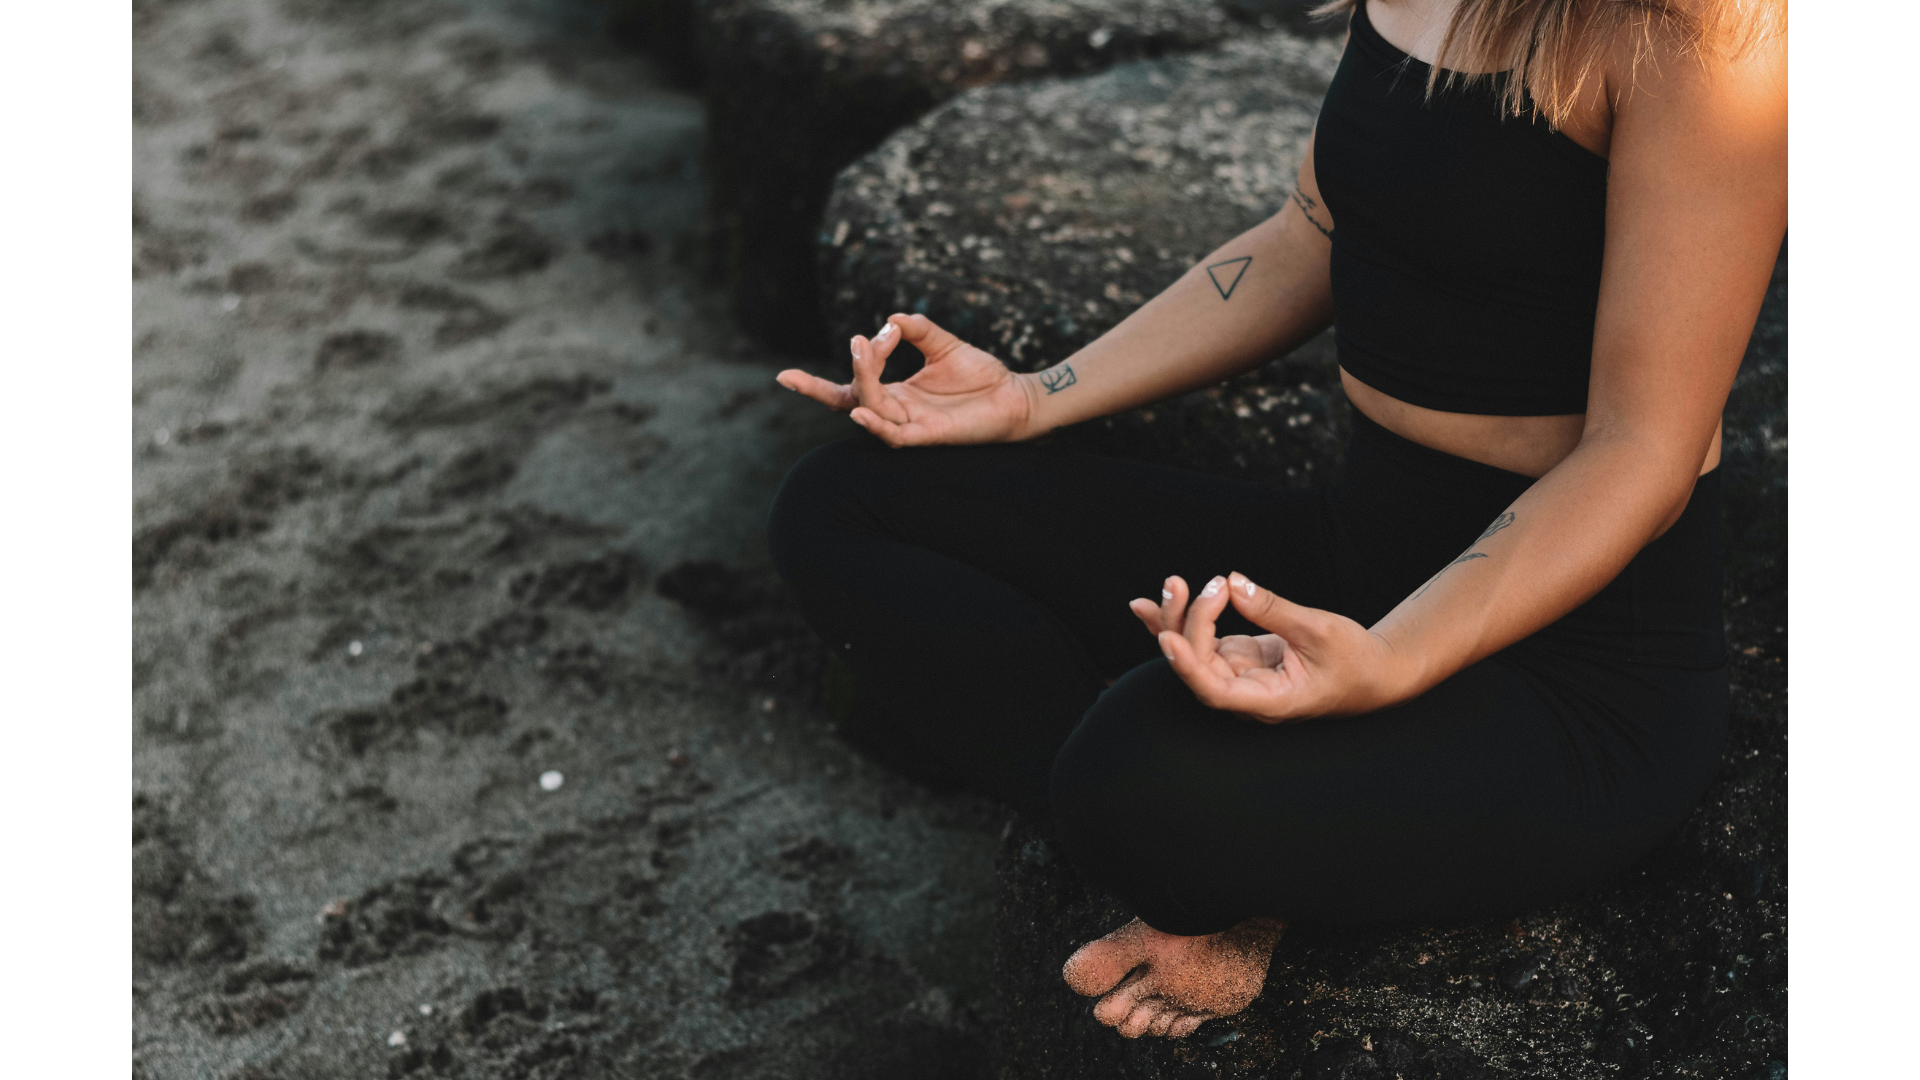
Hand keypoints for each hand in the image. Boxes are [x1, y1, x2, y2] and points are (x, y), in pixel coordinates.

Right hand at [775, 313, 1041, 446]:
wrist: (1015, 396)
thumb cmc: (981, 376)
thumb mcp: (944, 345)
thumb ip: (919, 329)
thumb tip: (892, 318)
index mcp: (896, 393)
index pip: (849, 387)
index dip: (837, 370)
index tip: (869, 336)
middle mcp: (897, 411)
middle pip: (851, 398)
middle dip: (836, 377)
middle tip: (857, 342)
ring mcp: (911, 425)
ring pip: (872, 408)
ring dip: (864, 381)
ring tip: (863, 351)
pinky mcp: (929, 436)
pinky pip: (895, 437)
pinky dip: (875, 425)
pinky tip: (860, 412)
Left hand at [1128, 572, 1409, 721]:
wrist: (1371, 672)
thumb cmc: (1353, 660)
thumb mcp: (1319, 630)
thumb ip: (1272, 609)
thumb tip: (1234, 583)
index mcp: (1269, 700)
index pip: (1216, 692)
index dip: (1189, 668)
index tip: (1169, 638)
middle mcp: (1246, 694)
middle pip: (1198, 666)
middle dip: (1184, 624)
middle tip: (1187, 584)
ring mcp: (1239, 676)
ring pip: (1194, 652)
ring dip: (1176, 619)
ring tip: (1171, 584)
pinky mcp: (1239, 658)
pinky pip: (1201, 640)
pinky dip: (1181, 620)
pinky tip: (1149, 604)